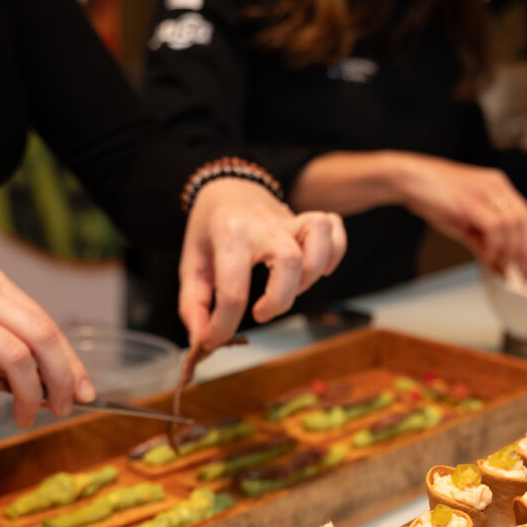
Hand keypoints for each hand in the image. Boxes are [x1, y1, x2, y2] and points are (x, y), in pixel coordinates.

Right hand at [0, 267, 92, 426]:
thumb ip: (15, 357)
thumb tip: (63, 388)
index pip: (47, 325)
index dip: (71, 362)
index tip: (87, 393)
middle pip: (40, 335)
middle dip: (60, 378)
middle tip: (63, 409)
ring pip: (14, 355)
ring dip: (27, 395)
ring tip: (24, 417)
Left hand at [179, 177, 345, 349]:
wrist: (227, 187)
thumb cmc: (210, 228)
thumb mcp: (191, 263)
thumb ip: (193, 303)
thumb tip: (201, 339)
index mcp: (229, 235)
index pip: (233, 291)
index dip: (223, 326)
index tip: (215, 339)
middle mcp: (264, 226)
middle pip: (290, 262)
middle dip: (279, 300)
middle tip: (260, 312)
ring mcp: (290, 221)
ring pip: (319, 239)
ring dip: (311, 274)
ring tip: (290, 288)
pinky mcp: (306, 221)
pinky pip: (335, 229)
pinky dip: (335, 253)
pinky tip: (320, 269)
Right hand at [390, 154, 526, 277]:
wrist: (408, 179)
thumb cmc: (432, 197)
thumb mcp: (462, 224)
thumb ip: (482, 244)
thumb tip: (497, 267)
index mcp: (498, 187)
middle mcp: (496, 186)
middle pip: (526, 221)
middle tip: (522, 274)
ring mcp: (485, 191)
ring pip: (513, 225)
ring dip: (510, 252)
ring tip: (502, 268)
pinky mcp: (471, 201)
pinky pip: (494, 227)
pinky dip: (494, 246)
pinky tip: (487, 257)